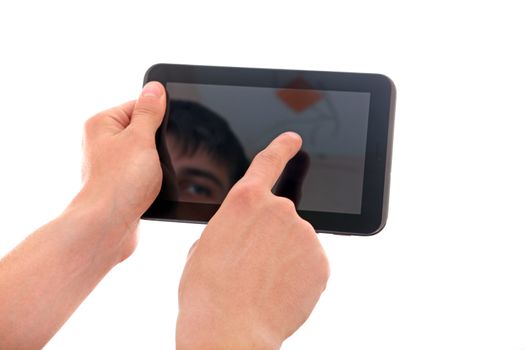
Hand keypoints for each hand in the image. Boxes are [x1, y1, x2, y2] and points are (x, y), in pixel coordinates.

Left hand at [72, 81, 165, 260]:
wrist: (107, 226)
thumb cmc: (120, 182)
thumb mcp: (141, 139)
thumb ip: (149, 112)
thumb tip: (155, 88)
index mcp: (103, 124)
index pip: (138, 105)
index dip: (158, 116)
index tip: (170, 128)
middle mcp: (103, 142)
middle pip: (144, 130)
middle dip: (159, 142)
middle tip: (160, 155)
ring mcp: (111, 164)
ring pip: (146, 154)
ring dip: (158, 162)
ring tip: (154, 174)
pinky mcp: (120, 184)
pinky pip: (143, 173)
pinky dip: (152, 178)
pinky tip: (152, 187)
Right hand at [176, 132, 329, 349]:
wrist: (229, 330)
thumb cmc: (207, 293)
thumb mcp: (204, 249)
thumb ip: (230, 228)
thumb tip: (243, 233)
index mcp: (245, 201)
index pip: (268, 163)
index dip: (281, 148)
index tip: (294, 139)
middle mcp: (279, 209)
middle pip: (280, 216)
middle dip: (269, 236)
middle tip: (251, 265)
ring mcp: (304, 234)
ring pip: (295, 241)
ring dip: (283, 257)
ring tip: (262, 283)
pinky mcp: (321, 261)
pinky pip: (309, 262)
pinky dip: (298, 275)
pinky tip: (279, 291)